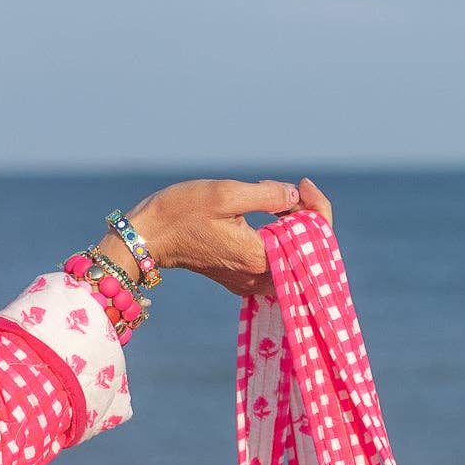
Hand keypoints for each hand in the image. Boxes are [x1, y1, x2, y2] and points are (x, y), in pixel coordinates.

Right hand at [104, 175, 332, 297]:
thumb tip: (295, 193)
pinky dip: (279, 238)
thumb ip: (267, 194)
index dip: (317, 207)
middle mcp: (258, 276)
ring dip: (293, 227)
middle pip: (306, 251)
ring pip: (291, 257)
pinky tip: (269, 215)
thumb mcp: (225, 193)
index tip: (303, 183)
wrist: (148, 237)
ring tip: (278, 198)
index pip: (311, 238)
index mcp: (259, 257)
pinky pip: (274, 262)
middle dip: (306, 216)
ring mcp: (249, 281)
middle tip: (291, 188)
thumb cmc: (181, 212)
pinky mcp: (240, 278)